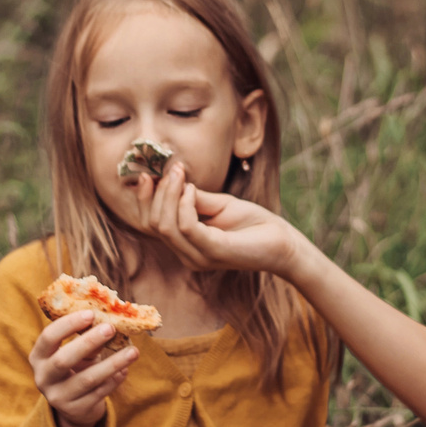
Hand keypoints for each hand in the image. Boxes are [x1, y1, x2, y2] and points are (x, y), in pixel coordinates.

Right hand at [29, 310, 136, 426]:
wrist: (74, 407)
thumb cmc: (75, 368)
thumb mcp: (76, 352)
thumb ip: (86, 338)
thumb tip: (109, 321)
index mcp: (38, 357)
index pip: (48, 337)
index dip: (68, 324)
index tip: (90, 313)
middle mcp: (43, 378)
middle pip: (63, 360)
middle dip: (88, 342)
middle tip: (111, 328)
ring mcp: (59, 397)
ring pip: (87, 379)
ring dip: (112, 363)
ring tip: (133, 351)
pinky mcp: (77, 410)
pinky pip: (99, 393)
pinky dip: (115, 380)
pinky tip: (125, 369)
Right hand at [139, 161, 305, 276]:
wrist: (282, 242)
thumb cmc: (252, 224)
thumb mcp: (218, 204)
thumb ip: (194, 197)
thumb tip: (173, 178)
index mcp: (185, 245)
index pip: (150, 225)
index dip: (143, 200)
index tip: (147, 174)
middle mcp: (187, 255)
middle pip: (153, 224)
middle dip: (157, 193)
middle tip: (172, 169)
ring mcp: (199, 257)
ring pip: (165, 226)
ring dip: (169, 194)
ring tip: (180, 174)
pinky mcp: (215, 252)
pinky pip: (187, 227)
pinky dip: (185, 204)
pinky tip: (193, 189)